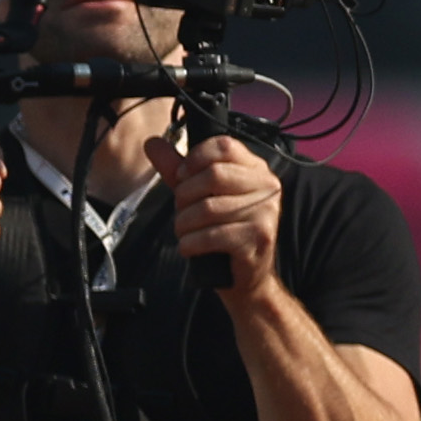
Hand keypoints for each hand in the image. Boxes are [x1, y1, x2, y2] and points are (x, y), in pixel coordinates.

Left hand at [170, 128, 284, 300]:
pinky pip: (211, 235)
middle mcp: (267, 186)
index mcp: (256, 169)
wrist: (244, 277)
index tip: (182, 176)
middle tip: (183, 212)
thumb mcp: (198, 195)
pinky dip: (190, 243)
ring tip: (187, 232)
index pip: (224, 145)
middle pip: (213, 175)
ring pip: (208, 208)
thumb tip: (153, 143)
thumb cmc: (222, 232)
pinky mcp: (258, 238)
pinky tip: (191, 248)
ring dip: (184, 224)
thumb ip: (177, 169)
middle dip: (185, 196)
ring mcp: (266, 212)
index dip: (194, 159)